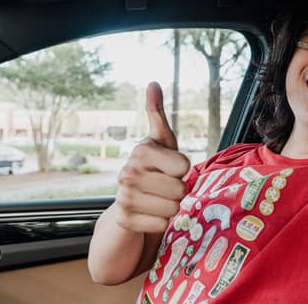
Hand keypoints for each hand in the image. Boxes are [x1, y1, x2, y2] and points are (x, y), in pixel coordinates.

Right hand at [114, 82, 189, 232]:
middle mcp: (127, 173)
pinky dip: (161, 223)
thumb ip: (157, 113)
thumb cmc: (155, 168)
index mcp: (141, 151)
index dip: (182, 170)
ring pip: (173, 208)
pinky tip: (149, 214)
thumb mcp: (161, 141)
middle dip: (178, 191)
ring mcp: (124, 198)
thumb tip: (153, 83)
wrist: (131, 202)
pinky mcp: (125, 220)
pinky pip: (162, 224)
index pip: (184, 166)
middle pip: (180, 189)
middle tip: (164, 187)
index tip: (169, 168)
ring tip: (157, 199)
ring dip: (171, 207)